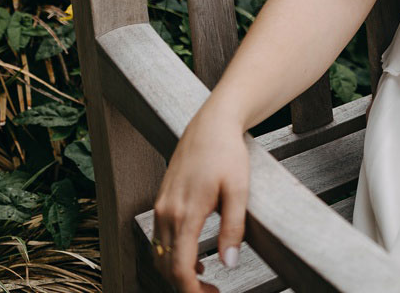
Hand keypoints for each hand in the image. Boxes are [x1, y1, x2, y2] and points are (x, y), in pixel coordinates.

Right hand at [151, 101, 250, 292]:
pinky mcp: (162, 200)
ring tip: (205, 282)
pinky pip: (161, 238)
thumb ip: (234, 228)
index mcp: (185, 214)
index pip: (179, 267)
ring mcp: (161, 206)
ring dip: (177, 272)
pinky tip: (195, 261)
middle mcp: (166, 213)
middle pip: (166, 265)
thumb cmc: (229, 154)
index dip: (190, 290)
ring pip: (160, 254)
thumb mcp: (240, 190)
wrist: (212, 124)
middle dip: (185, 286)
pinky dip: (172, 256)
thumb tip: (229, 264)